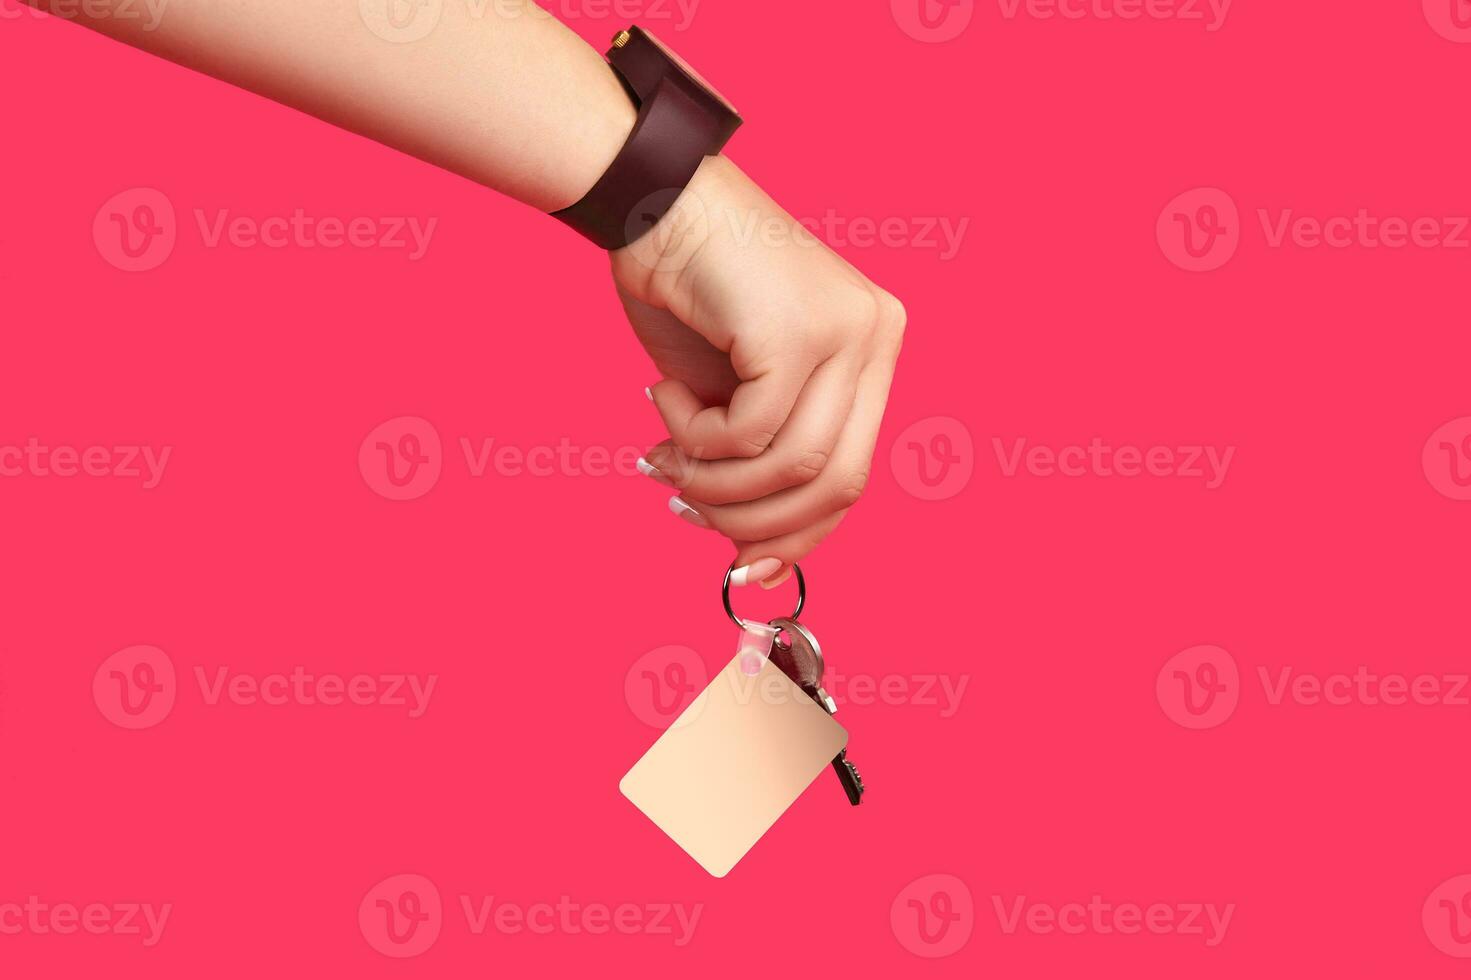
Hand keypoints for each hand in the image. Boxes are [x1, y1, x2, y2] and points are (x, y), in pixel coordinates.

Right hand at [610, 156, 904, 587]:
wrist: (648, 199)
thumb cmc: (688, 292)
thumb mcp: (736, 393)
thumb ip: (760, 459)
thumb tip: (754, 555)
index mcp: (873, 351)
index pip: (854, 476)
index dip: (798, 536)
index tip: (742, 564)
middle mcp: (876, 337)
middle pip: (838, 485)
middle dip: (753, 521)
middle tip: (685, 508)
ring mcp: (846, 330)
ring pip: (792, 467)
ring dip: (713, 482)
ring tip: (663, 454)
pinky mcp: (799, 329)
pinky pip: (749, 433)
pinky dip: (694, 436)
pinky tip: (664, 397)